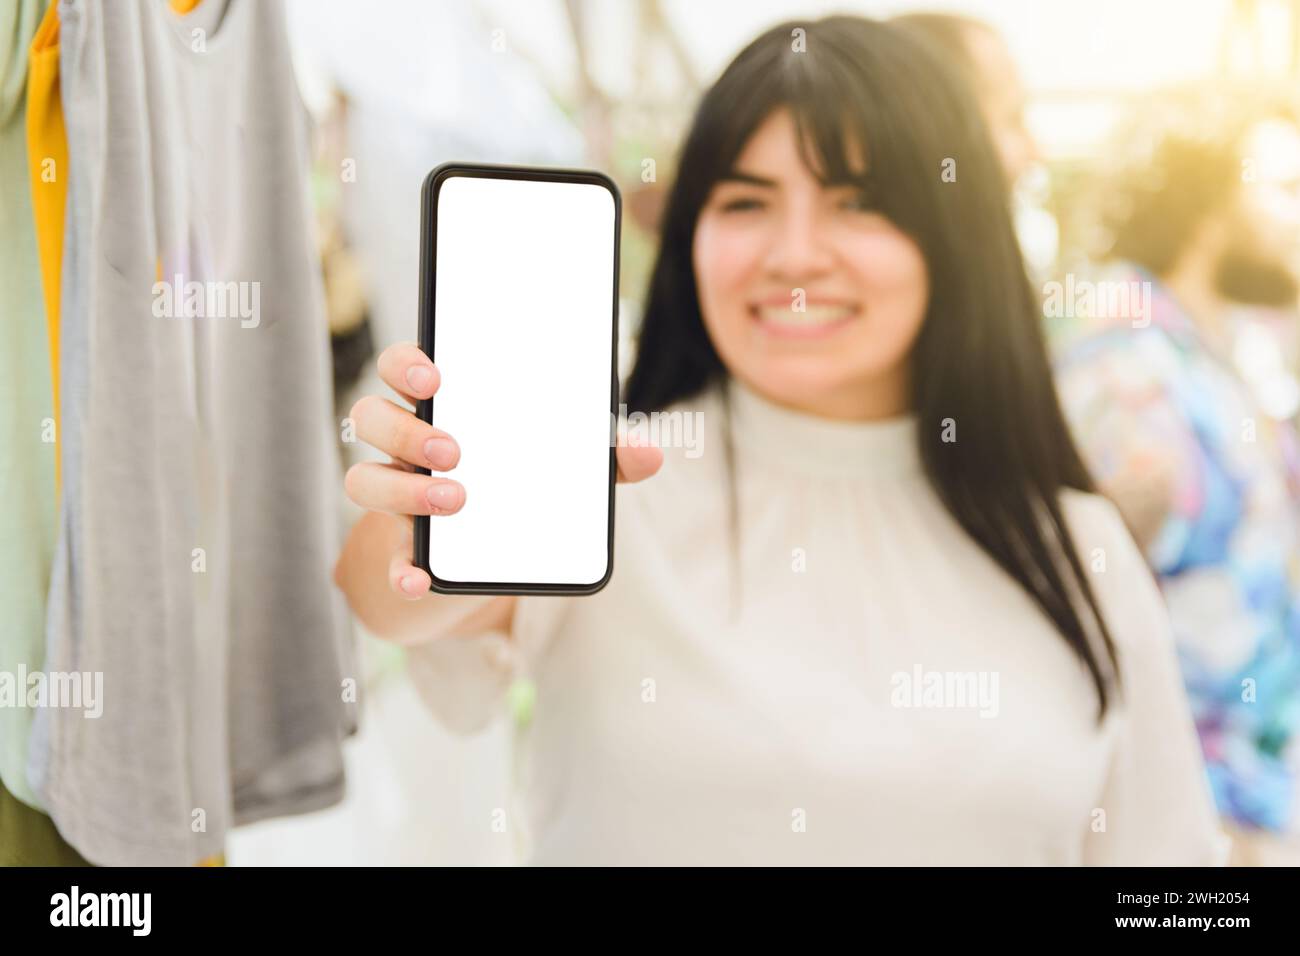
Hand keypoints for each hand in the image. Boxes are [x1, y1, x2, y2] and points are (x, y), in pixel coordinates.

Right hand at [343, 342, 662, 597]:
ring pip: (364, 480)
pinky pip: (388, 559)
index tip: (434, 375)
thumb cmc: (524, 484)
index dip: (405, 363)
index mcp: (442, 409)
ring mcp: (399, 497)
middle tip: (454, 450)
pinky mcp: (406, 549)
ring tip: (455, 499)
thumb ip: (602, 455)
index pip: (400, 367)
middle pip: (371, 418)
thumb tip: (649, 453)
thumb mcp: (564, 467)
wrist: (494, 554)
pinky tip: (420, 578)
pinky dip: (400, 570)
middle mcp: (406, 446)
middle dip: (406, 431)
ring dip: (401, 490)